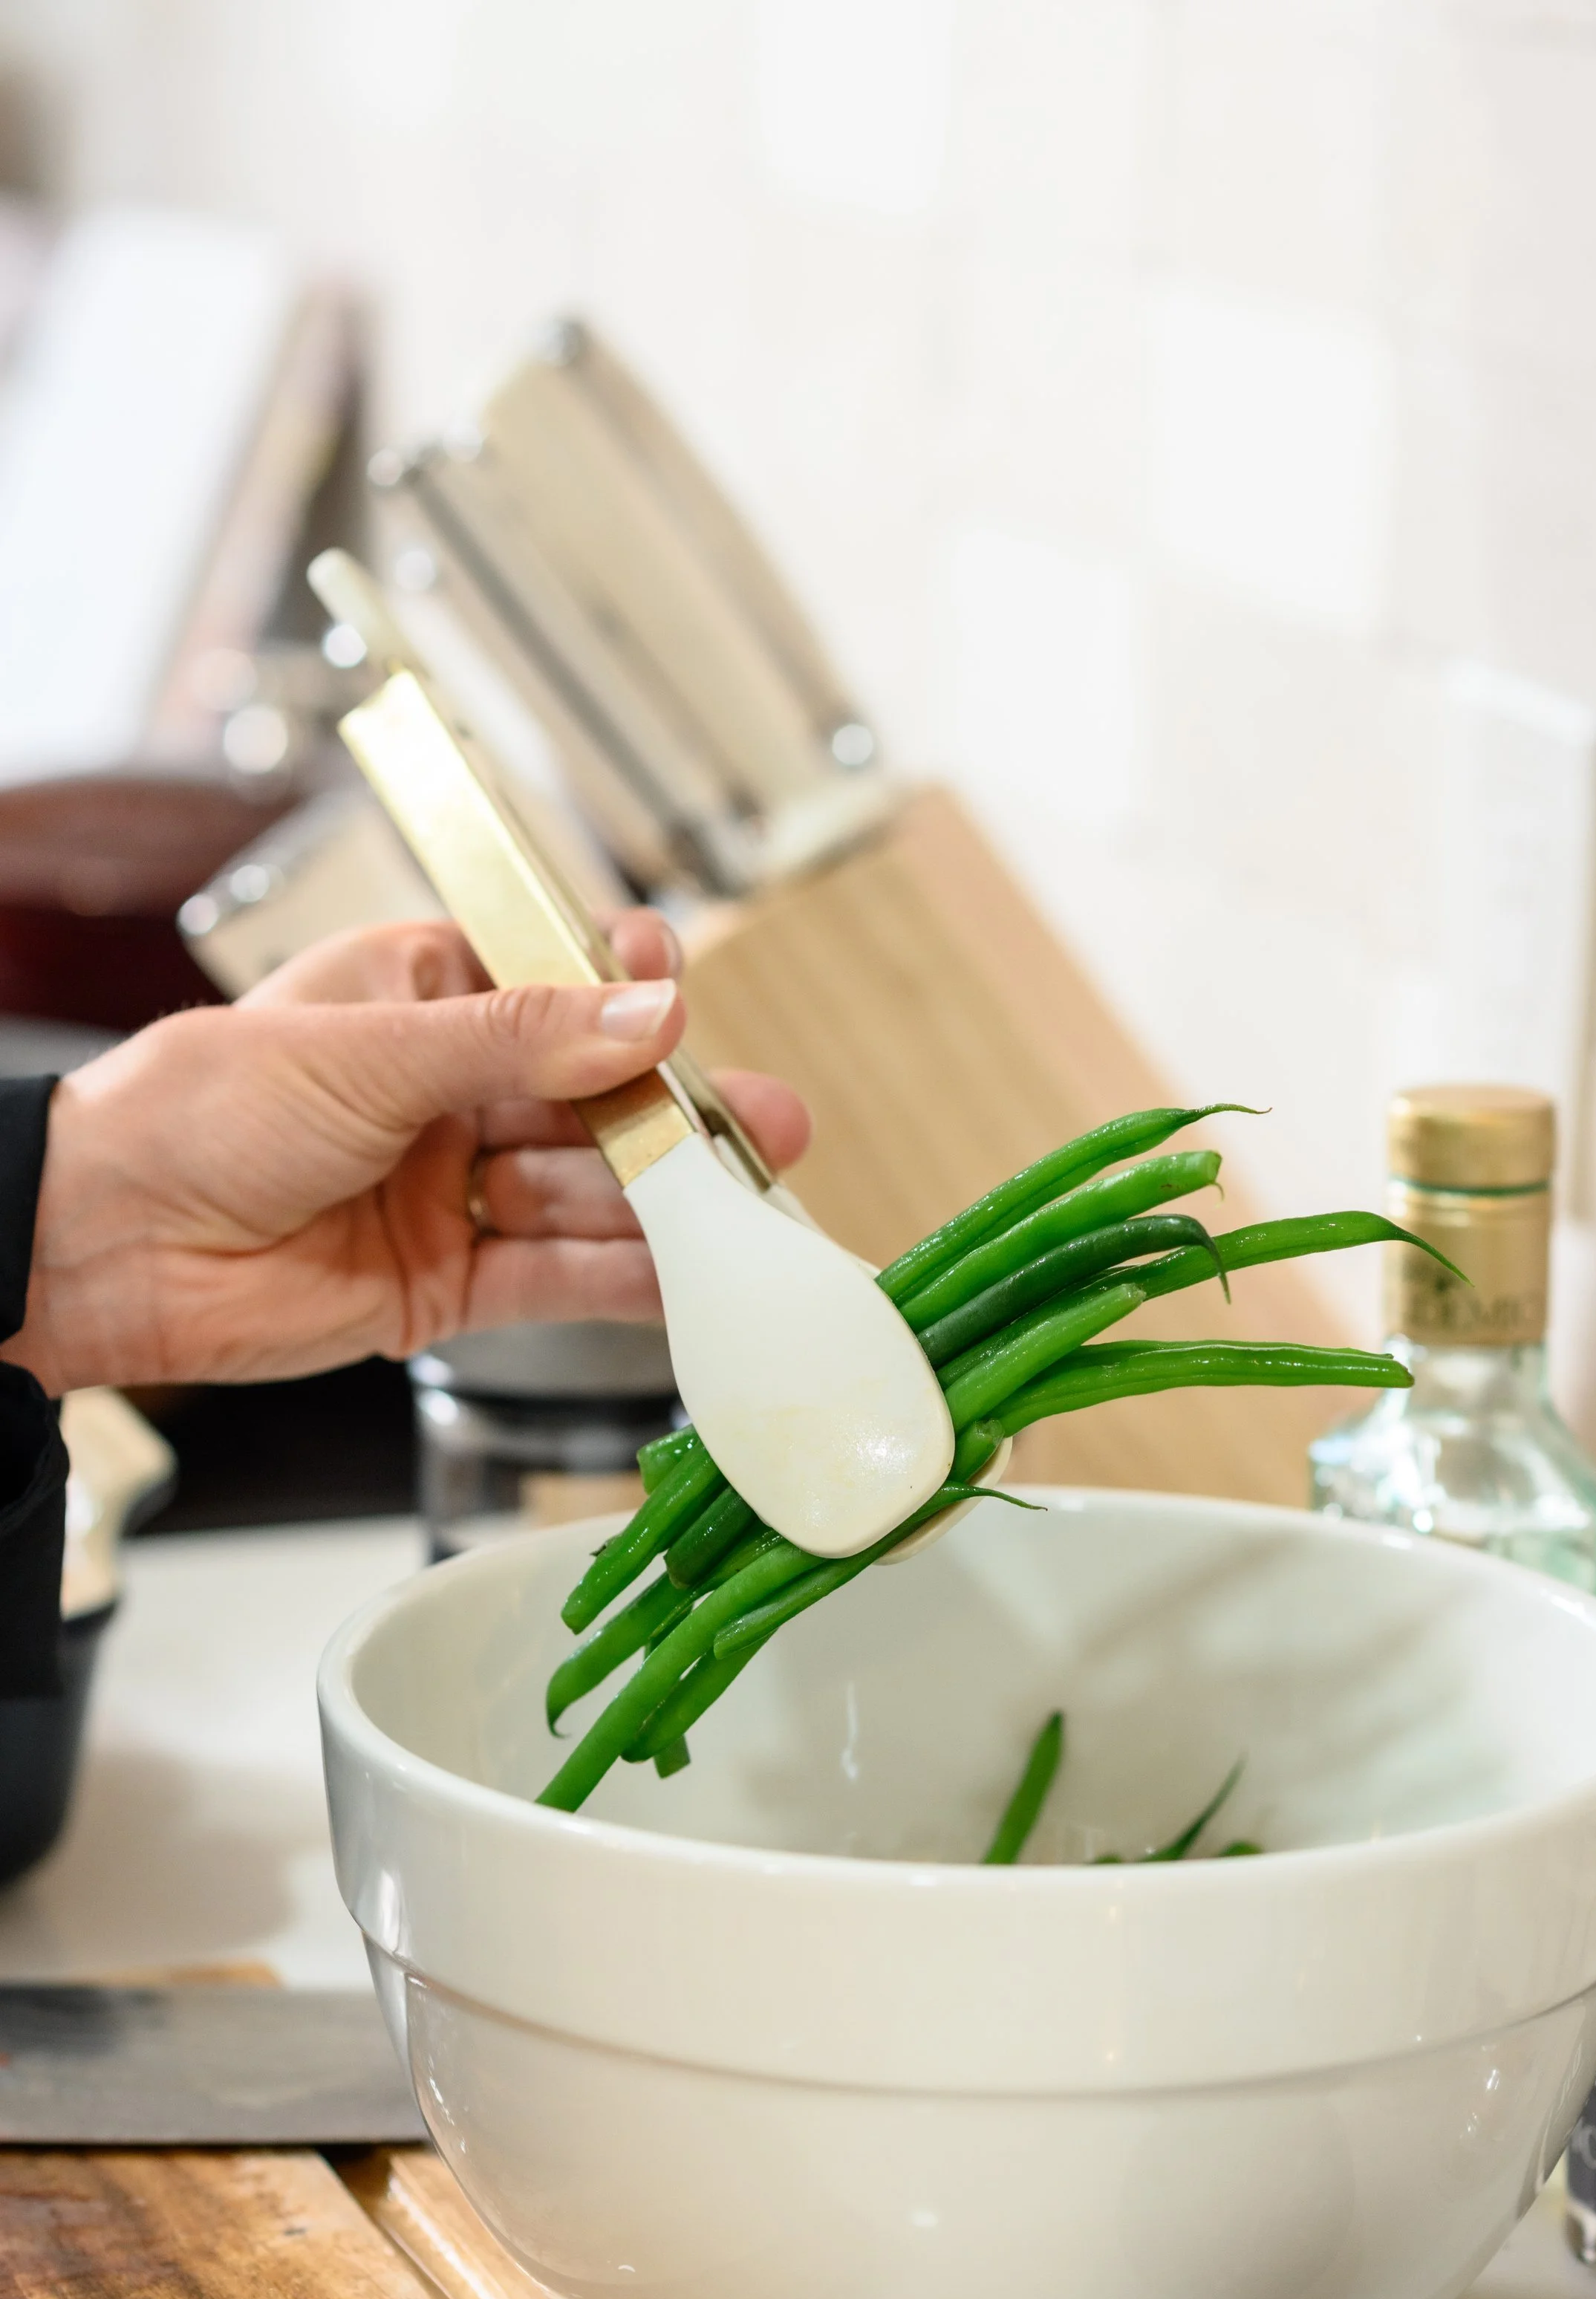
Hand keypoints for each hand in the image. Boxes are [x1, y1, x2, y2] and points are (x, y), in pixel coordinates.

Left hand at [2, 915, 809, 1394]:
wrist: (102, 1247)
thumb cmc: (195, 1110)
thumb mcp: (368, 1049)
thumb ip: (519, 1041)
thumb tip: (645, 1014)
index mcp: (424, 996)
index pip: (559, 986)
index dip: (630, 1000)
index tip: (683, 1013)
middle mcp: (450, 1093)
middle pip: (594, 1103)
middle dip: (676, 1121)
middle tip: (764, 1130)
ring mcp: (455, 1192)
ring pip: (586, 1196)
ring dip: (663, 1208)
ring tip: (744, 1218)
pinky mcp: (448, 1285)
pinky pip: (556, 1282)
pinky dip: (624, 1285)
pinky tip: (691, 1285)